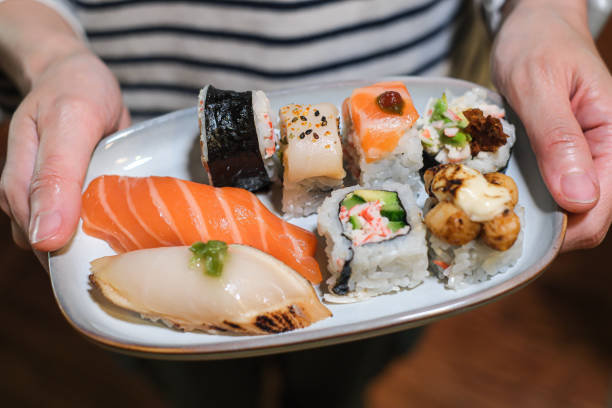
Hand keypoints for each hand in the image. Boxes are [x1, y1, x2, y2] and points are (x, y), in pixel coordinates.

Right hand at [0, 47, 128, 255]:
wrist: (74, 75)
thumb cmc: (76, 91)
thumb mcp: (72, 122)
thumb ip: (57, 176)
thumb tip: (44, 240)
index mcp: (20, 182)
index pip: (43, 238)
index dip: (76, 256)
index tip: (112, 264)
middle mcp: (25, 197)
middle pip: (54, 247)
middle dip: (88, 253)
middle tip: (131, 251)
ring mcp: (43, 199)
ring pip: (66, 241)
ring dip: (96, 242)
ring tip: (129, 238)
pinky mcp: (62, 198)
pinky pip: (79, 226)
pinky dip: (102, 229)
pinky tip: (123, 226)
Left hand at [492, 0, 611, 250]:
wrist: (532, 26)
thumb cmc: (536, 46)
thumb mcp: (538, 88)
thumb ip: (559, 140)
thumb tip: (578, 199)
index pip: (601, 207)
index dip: (564, 230)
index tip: (514, 228)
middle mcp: (608, 153)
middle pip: (587, 216)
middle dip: (546, 228)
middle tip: (495, 220)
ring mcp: (586, 158)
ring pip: (568, 208)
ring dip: (534, 215)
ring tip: (495, 208)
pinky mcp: (565, 158)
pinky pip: (552, 191)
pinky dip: (528, 198)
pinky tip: (502, 193)